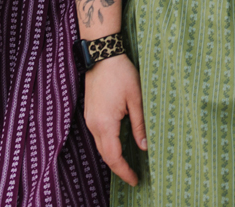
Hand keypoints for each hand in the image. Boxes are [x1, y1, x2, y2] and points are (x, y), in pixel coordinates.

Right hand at [82, 54, 147, 185]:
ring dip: (113, 157)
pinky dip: (108, 146)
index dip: (124, 171)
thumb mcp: (136, 99)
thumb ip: (140, 124)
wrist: (102, 55)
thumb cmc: (121, 73)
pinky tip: (118, 146)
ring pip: (100, 146)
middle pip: (105, 155)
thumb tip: (144, 146)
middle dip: (119, 168)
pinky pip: (98, 136)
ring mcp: (90, 119)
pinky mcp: (90, 113)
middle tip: (133, 176)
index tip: (135, 180)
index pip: (114, 157)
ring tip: (128, 165)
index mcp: (105, 124)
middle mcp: (94, 125)